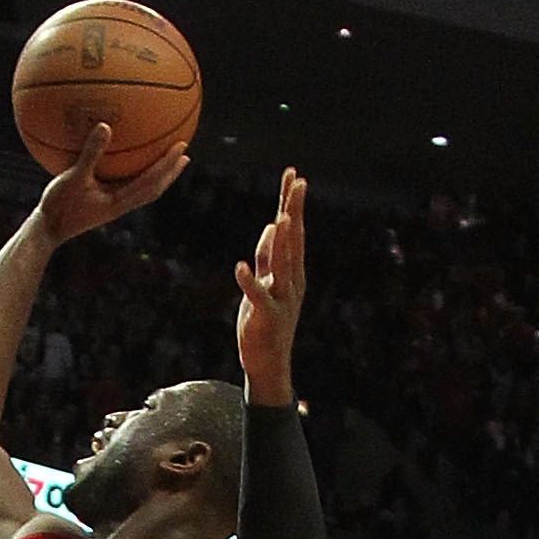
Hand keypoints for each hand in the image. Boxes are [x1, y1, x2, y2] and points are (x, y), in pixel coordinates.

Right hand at [36, 120, 187, 246]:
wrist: (45, 231)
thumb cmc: (58, 206)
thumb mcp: (72, 178)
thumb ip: (90, 153)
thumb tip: (105, 125)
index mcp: (118, 202)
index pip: (151, 182)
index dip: (168, 165)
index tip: (182, 146)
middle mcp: (119, 205)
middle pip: (153, 190)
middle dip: (170, 173)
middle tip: (184, 154)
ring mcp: (111, 206)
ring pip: (141, 191)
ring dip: (157, 176)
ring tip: (166, 160)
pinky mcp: (102, 204)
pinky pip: (124, 187)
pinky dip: (133, 174)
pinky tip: (125, 162)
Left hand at [235, 166, 306, 403]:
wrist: (269, 362)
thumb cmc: (265, 322)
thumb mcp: (265, 283)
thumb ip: (267, 256)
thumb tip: (269, 226)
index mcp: (292, 270)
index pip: (292, 230)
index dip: (292, 203)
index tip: (294, 175)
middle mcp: (292, 280)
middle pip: (293, 239)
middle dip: (295, 210)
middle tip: (299, 182)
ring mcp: (282, 298)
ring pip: (283, 265)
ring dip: (281, 241)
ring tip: (280, 218)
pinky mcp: (266, 316)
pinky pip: (257, 296)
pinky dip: (248, 282)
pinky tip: (239, 267)